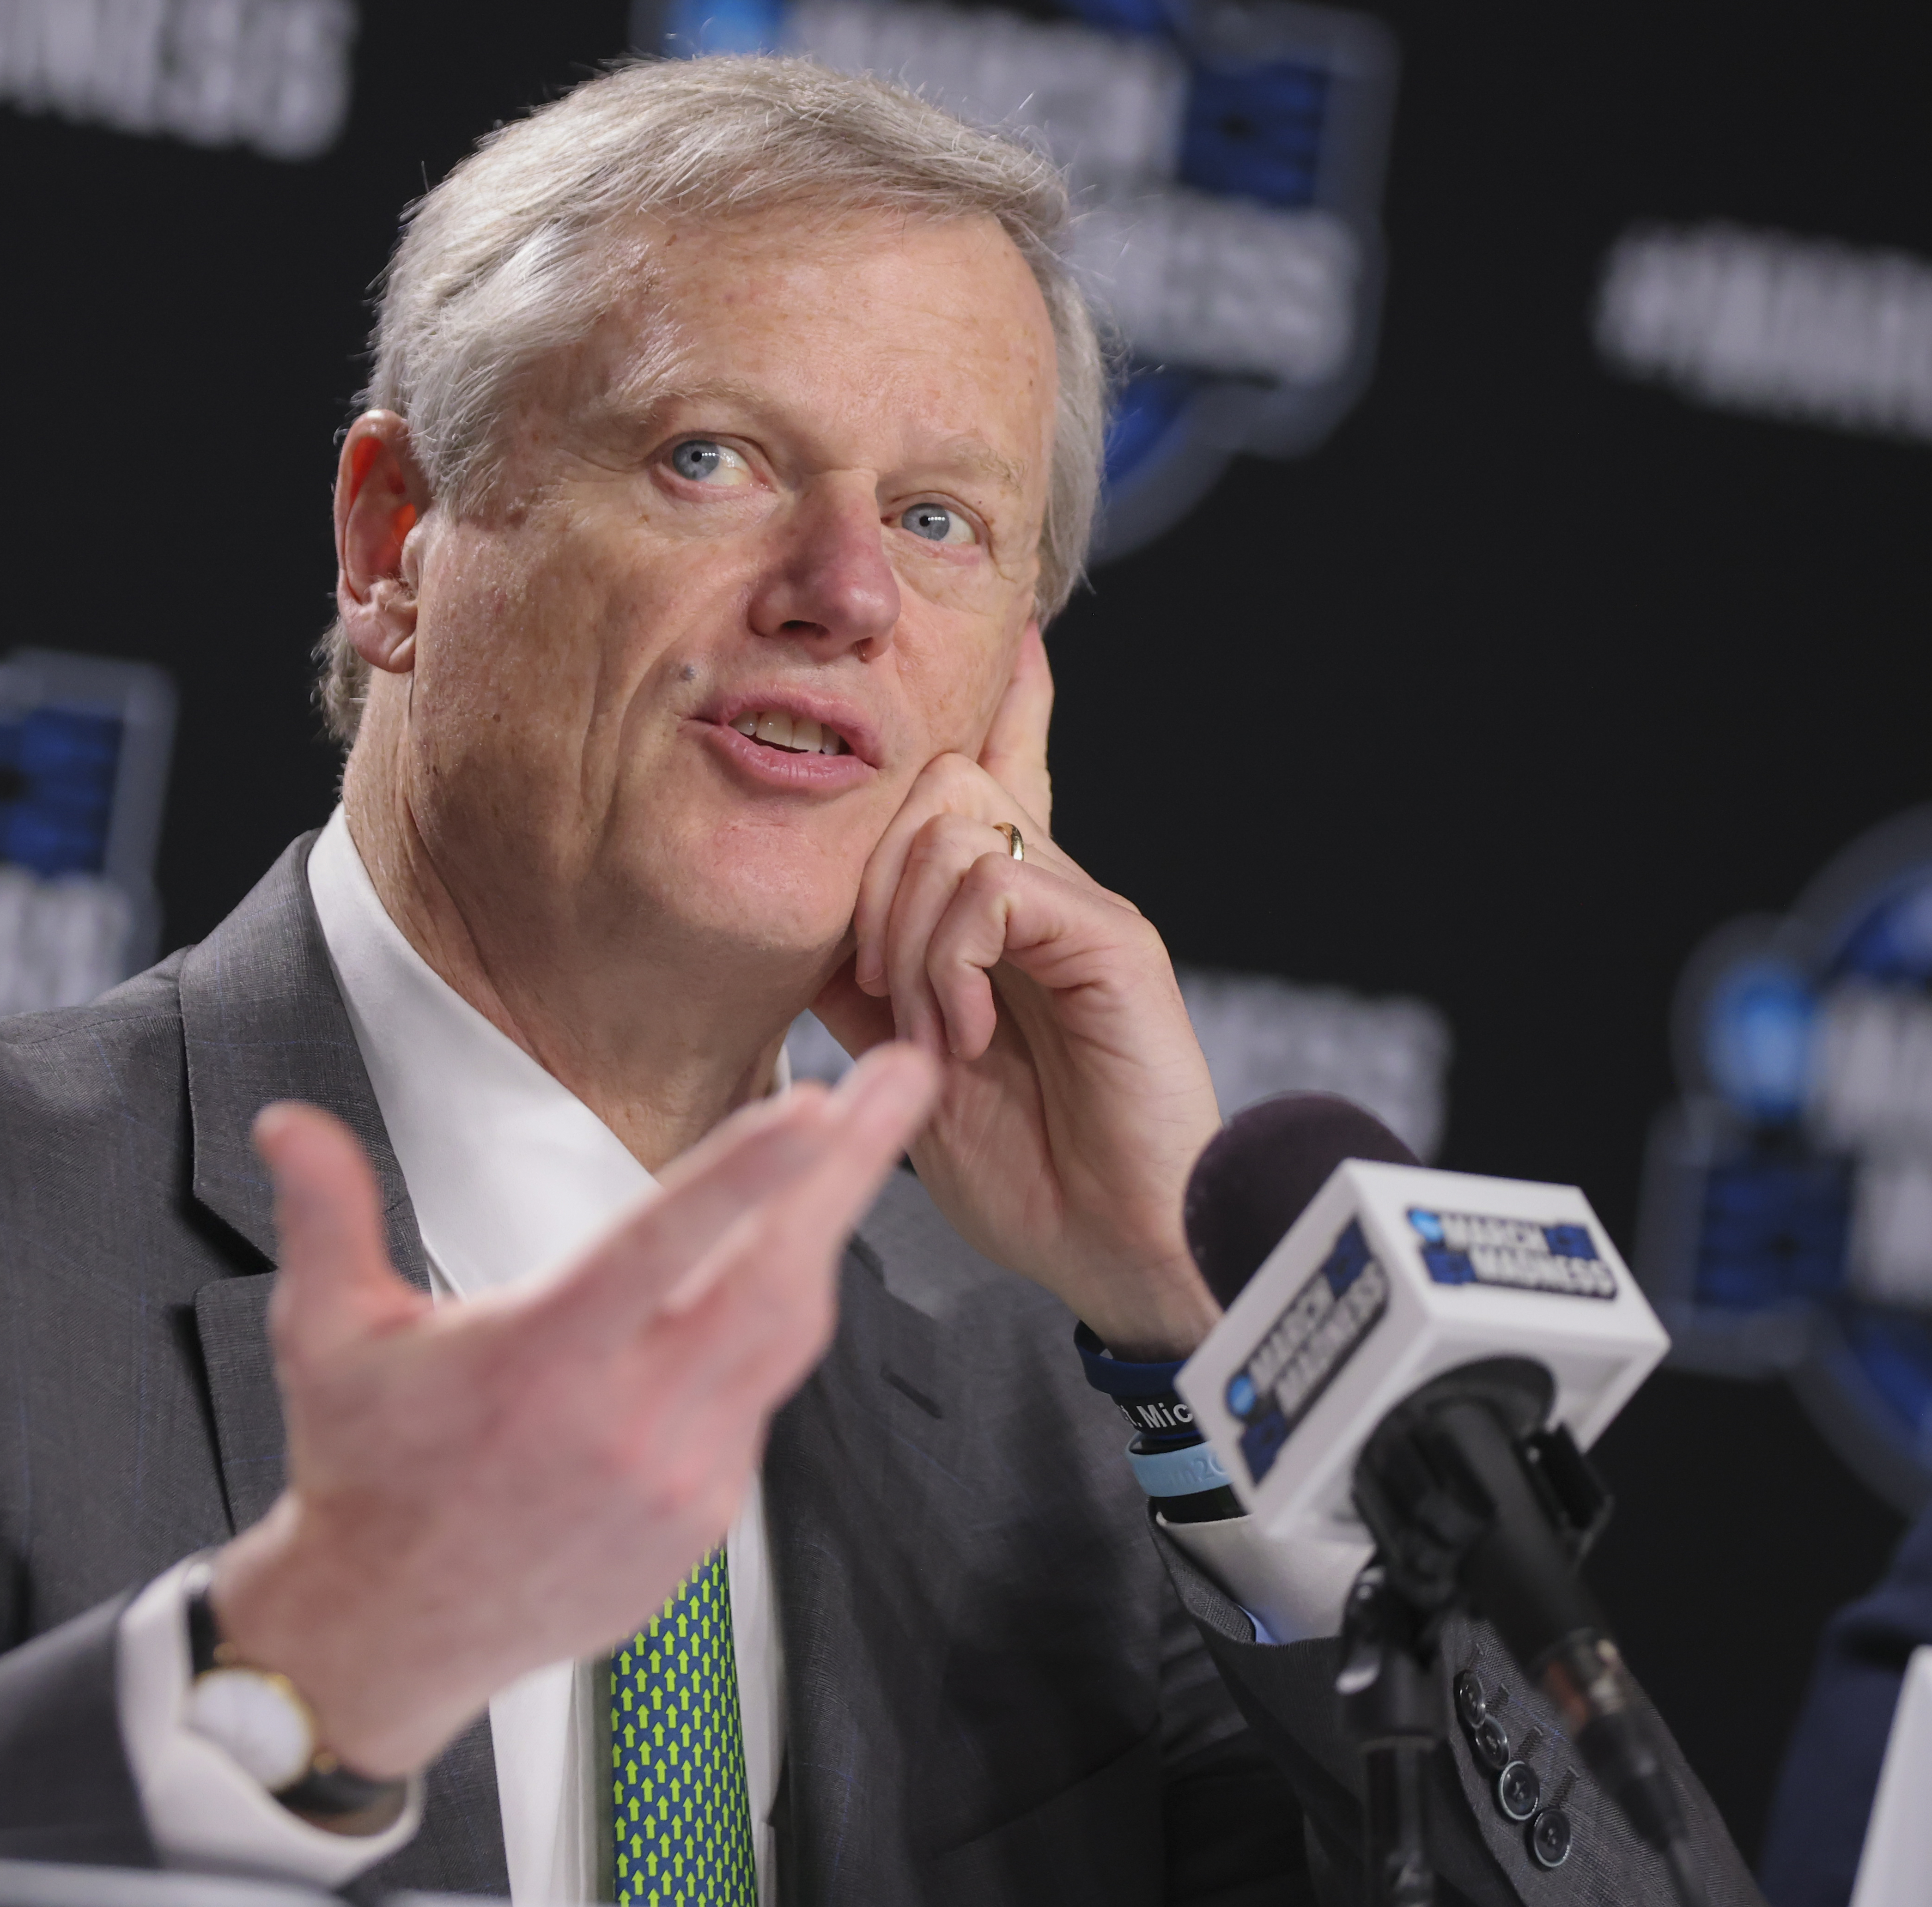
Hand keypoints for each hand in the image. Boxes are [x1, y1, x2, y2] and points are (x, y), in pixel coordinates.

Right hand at [208, 1043, 940, 1778]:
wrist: (389, 1631)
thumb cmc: (362, 1469)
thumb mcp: (323, 1336)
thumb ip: (325, 1216)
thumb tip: (286, 1123)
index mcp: (539, 1365)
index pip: (660, 1248)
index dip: (745, 1174)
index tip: (817, 1103)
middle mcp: (623, 1426)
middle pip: (773, 1282)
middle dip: (849, 1171)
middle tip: (904, 1077)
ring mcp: (679, 1483)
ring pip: (789, 1337)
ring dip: (828, 1232)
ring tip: (864, 1141)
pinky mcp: (704, 1521)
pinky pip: (762, 1400)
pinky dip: (772, 1325)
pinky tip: (774, 1265)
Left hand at [812, 624, 1223, 1357]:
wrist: (1120, 1248)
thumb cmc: (1030, 1173)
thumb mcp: (909, 1065)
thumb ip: (865, 984)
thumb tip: (811, 928)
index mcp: (1008, 916)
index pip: (997, 772)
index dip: (995, 701)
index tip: (1003, 633)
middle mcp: (1050, 892)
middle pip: (935, 784)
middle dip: (870, 877)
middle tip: (877, 992)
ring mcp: (1084, 908)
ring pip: (952, 825)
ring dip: (904, 934)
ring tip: (929, 1030)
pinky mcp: (1113, 939)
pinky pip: (995, 884)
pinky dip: (950, 957)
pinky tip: (961, 1033)